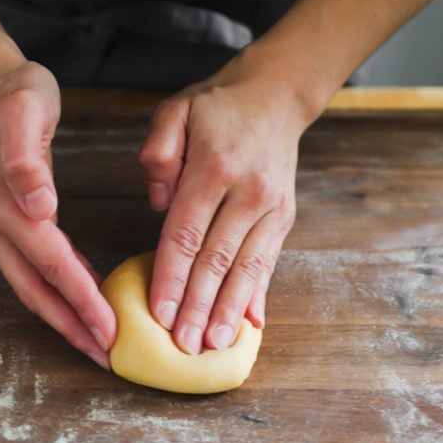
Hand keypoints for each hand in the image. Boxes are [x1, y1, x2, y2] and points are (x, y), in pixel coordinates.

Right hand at [0, 59, 115, 367]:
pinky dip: (58, 288)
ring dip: (63, 315)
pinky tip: (83, 293)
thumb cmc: (17, 93)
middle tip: (106, 355)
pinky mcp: (4, 221)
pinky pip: (33, 266)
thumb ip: (26, 157)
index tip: (110, 331)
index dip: (81, 300)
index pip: (50, 264)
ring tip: (96, 340)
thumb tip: (38, 206)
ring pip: (31, 284)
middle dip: (71, 326)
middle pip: (36, 288)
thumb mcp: (25, 109)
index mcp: (4, 204)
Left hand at [138, 56, 306, 352]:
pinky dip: (259, 293)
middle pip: (217, 259)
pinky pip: (269, 261)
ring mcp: (271, 208)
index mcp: (214, 168)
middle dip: (199, 306)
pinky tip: (251, 323)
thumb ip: (158, 153)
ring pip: (247, 267)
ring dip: (229, 310)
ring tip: (215, 345)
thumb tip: (158, 201)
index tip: (160, 312)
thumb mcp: (174, 111)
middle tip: (185, 345)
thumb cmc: (216, 108)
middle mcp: (248, 192)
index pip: (186, 233)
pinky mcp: (284, 217)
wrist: (276, 96)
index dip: (172, 277)